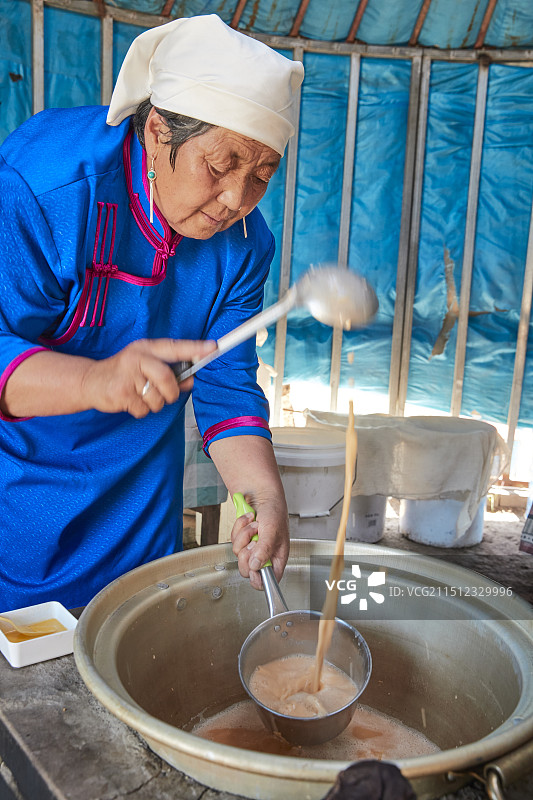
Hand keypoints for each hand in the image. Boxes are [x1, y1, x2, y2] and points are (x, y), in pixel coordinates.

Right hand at [82, 338, 215, 417]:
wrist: (89, 381)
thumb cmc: (123, 373)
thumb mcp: (145, 366)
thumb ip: (170, 372)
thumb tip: (192, 380)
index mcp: (146, 348)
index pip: (175, 347)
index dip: (195, 348)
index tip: (213, 348)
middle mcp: (137, 358)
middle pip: (167, 378)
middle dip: (171, 392)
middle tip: (166, 394)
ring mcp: (127, 375)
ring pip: (157, 398)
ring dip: (154, 403)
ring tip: (141, 396)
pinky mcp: (121, 393)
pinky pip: (144, 409)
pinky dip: (141, 410)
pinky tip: (131, 401)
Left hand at [232, 494, 288, 590]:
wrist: (260, 493)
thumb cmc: (274, 510)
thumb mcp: (272, 530)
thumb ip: (265, 550)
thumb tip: (256, 566)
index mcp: (277, 557)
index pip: (269, 579)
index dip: (259, 579)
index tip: (253, 570)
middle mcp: (264, 555)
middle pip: (248, 570)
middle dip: (247, 553)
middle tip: (254, 541)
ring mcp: (252, 548)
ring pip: (239, 554)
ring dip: (244, 536)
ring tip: (254, 525)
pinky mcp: (242, 540)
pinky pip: (233, 541)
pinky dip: (238, 529)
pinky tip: (248, 521)